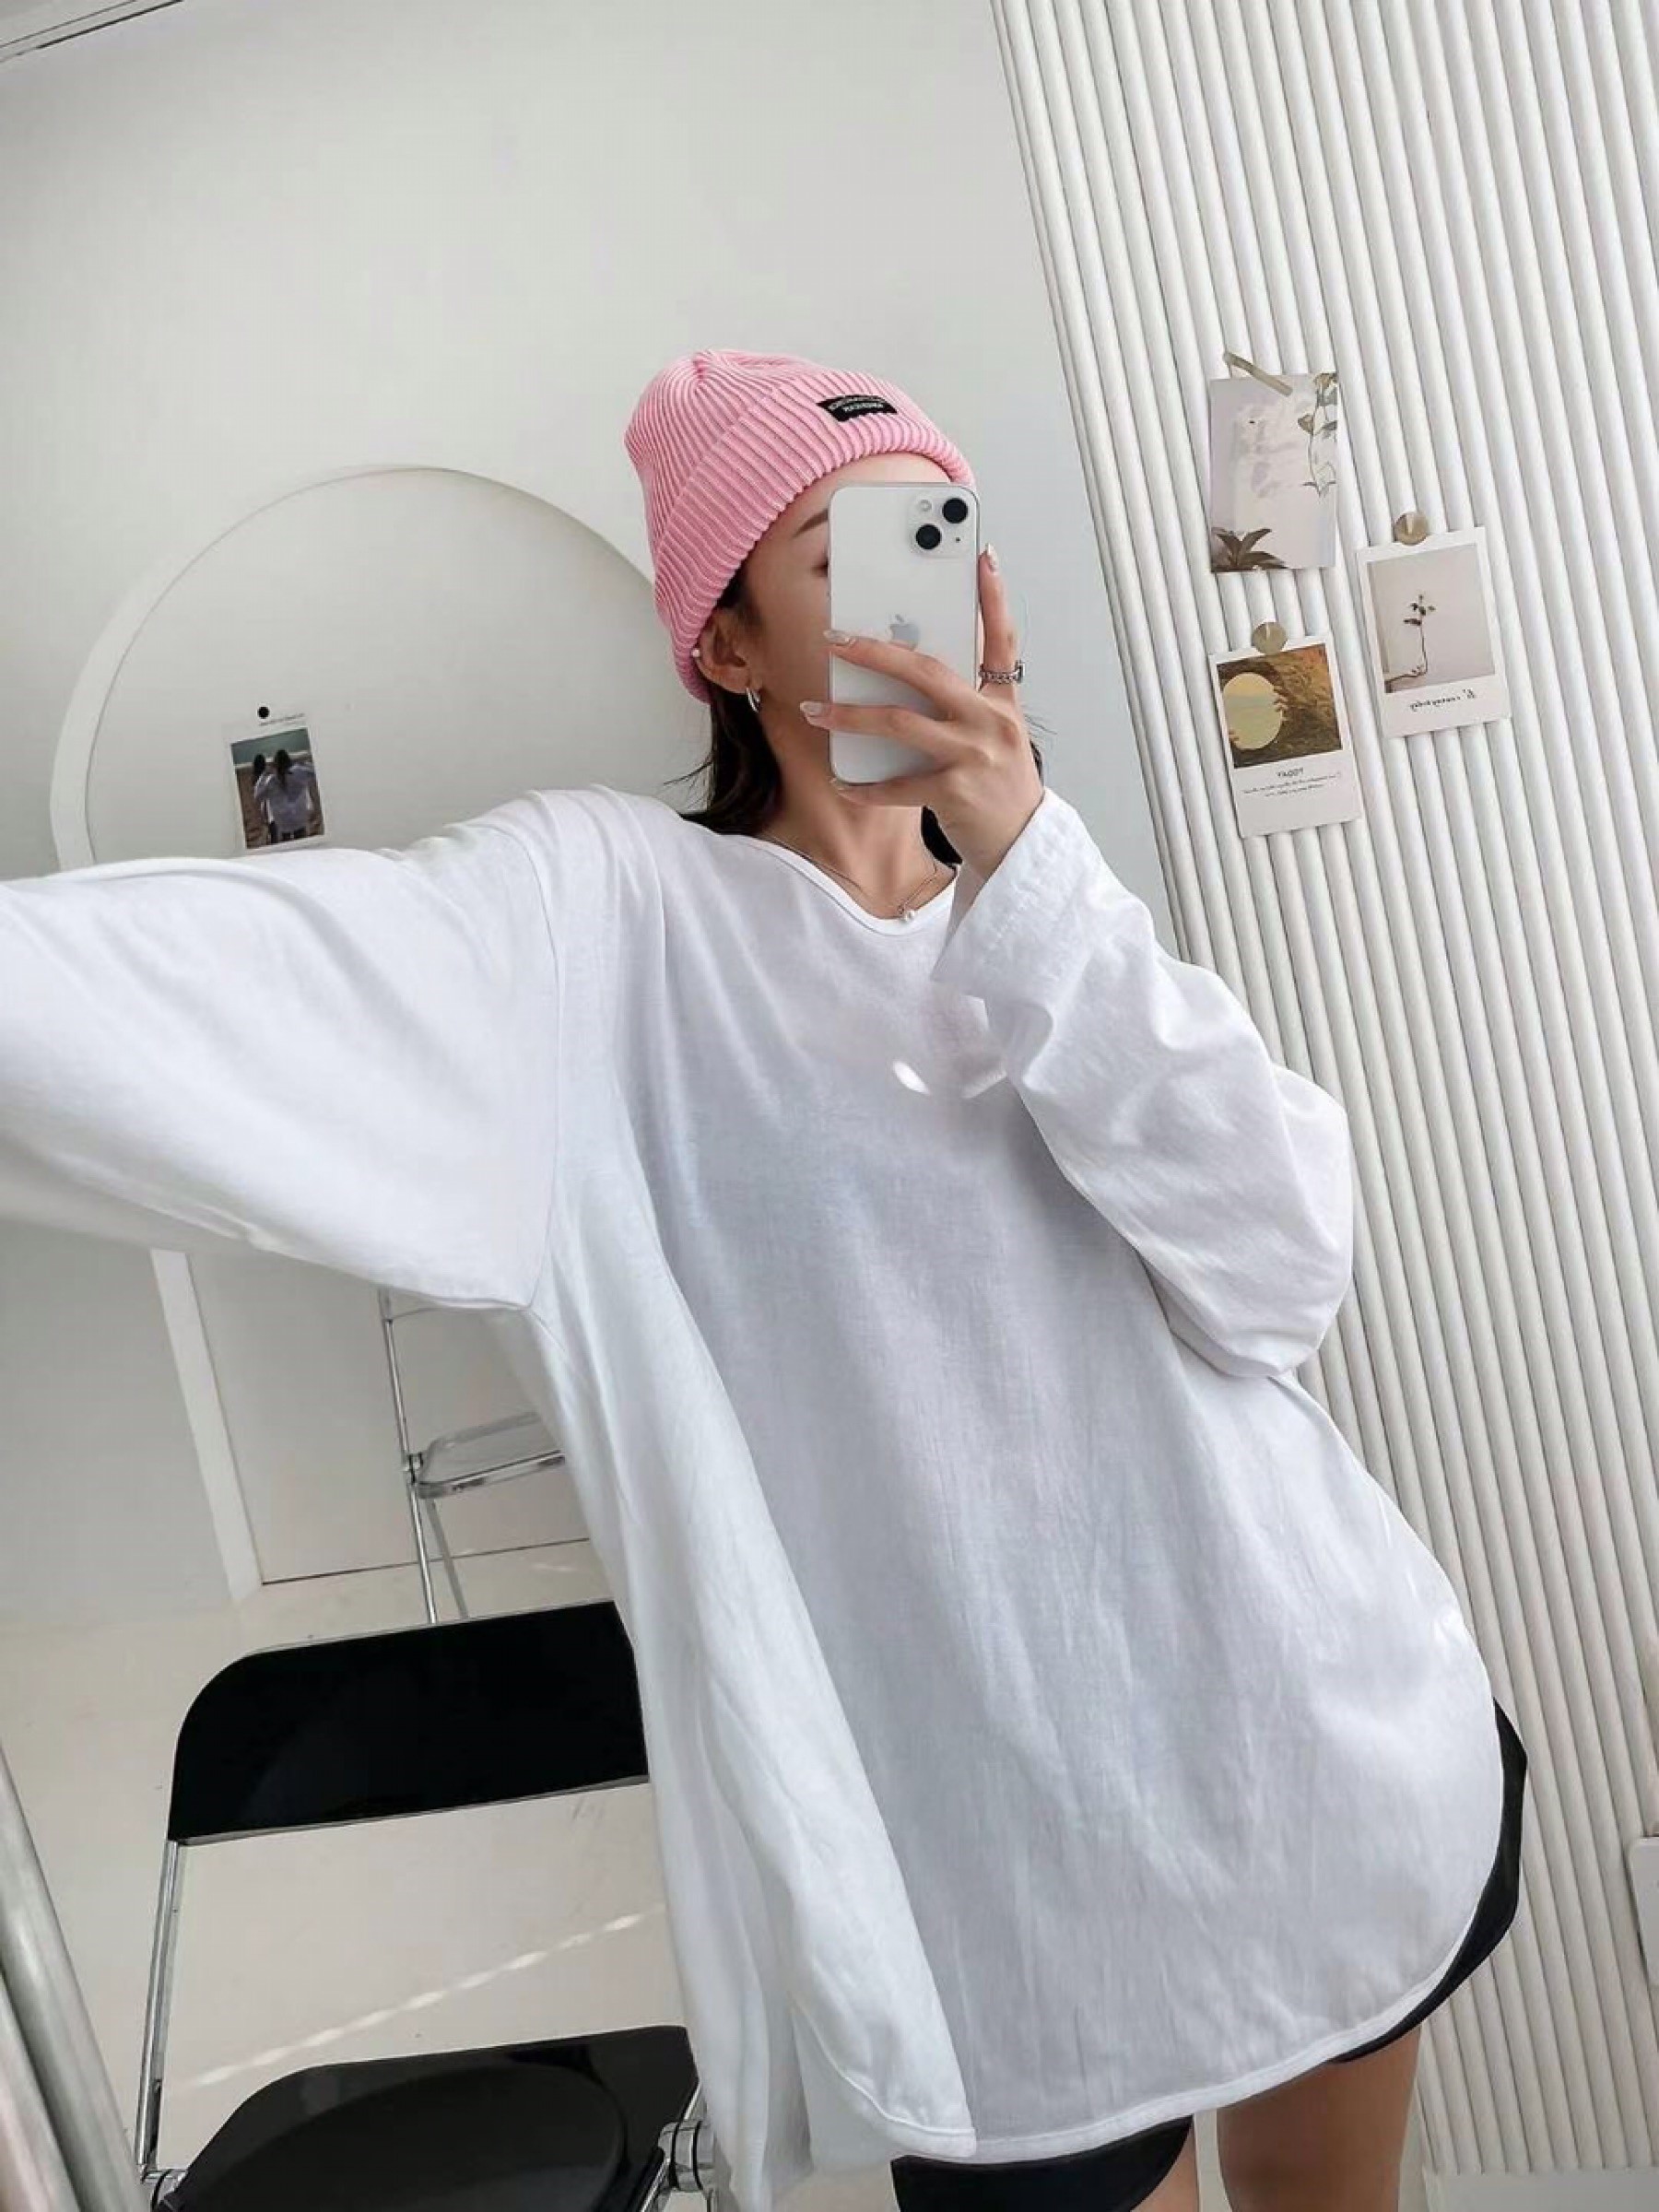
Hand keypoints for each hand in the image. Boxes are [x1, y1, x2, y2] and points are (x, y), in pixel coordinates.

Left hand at [802, 547, 1043, 879]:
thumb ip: (965, 707)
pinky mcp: (955, 792)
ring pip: (900, 723)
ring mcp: (974, 756)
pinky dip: (865, 785)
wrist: (1022, 847)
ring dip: (850, 716)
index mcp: (1002, 704)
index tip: (982, 558)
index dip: (994, 598)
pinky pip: (897, 784)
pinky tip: (842, 780)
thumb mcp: (997, 739)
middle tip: (836, 640)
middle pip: (927, 672)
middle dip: (875, 652)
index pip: (1001, 640)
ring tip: (815, 711)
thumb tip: (910, 677)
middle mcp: (991, 723)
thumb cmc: (1000, 790)